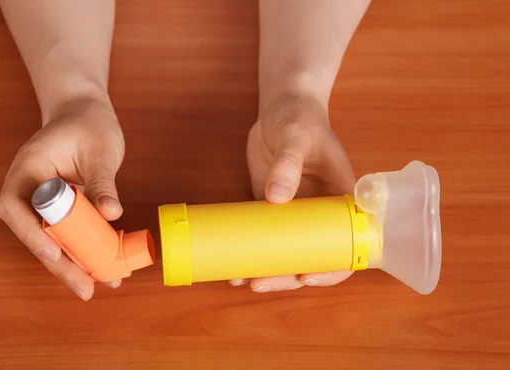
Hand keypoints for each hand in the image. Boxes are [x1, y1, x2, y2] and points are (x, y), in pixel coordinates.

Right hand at [0, 97, 124, 300]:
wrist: (85, 113)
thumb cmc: (89, 123)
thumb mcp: (100, 149)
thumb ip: (102, 181)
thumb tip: (111, 213)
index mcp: (29, 168)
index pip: (17, 206)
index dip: (32, 234)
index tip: (55, 254)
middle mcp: (29, 188)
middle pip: (33, 232)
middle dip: (58, 263)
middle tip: (84, 287)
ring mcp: (43, 200)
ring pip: (50, 238)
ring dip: (71, 264)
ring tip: (96, 285)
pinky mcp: (60, 209)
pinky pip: (66, 233)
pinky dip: (82, 250)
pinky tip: (103, 268)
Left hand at [232, 92, 356, 291]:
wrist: (281, 107)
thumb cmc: (300, 118)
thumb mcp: (297, 137)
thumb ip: (289, 163)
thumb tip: (276, 197)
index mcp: (342, 201)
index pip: (346, 246)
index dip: (331, 269)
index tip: (305, 277)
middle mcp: (321, 214)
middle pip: (312, 257)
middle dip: (287, 277)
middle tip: (259, 282)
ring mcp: (295, 214)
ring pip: (286, 253)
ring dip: (266, 271)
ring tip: (239, 280)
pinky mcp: (271, 207)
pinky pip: (264, 237)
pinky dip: (250, 253)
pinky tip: (230, 266)